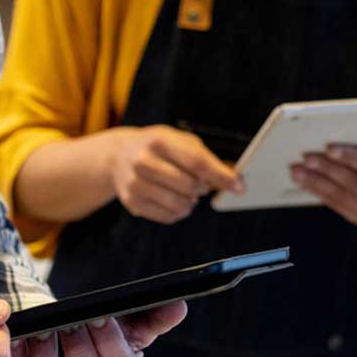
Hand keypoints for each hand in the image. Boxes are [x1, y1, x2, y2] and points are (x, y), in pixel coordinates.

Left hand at [7, 301, 186, 356]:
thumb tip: (178, 304)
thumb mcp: (125, 327)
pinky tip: (17, 344)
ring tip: (40, 332)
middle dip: (78, 353)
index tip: (95, 316)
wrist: (62, 356)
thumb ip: (152, 317)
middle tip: (65, 323)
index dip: (110, 344)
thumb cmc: (99, 338)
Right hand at [108, 127, 243, 223]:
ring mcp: (134, 183)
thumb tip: (233, 181)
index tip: (239, 187)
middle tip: (201, 185)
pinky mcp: (131, 202)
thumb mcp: (179, 140)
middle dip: (203, 188)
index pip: (197, 162)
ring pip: (179, 205)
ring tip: (188, 193)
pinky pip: (167, 217)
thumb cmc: (159, 147)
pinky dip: (178, 212)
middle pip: (189, 186)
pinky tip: (175, 200)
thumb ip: (204, 158)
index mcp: (159, 140)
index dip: (221, 176)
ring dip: (191, 203)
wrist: (117, 156)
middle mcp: (142, 160)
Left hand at [292, 140, 356, 228]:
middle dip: (327, 169)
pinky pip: (336, 205)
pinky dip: (318, 192)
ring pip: (341, 196)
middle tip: (305, 156)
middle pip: (353, 182)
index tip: (329, 147)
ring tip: (295, 169)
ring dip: (315, 183)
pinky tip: (303, 181)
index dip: (350, 157)